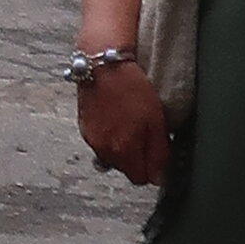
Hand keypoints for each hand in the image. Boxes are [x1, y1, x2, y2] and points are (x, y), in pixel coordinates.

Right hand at [75, 57, 172, 187]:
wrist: (102, 64)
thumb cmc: (130, 87)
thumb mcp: (156, 121)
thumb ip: (159, 154)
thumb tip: (160, 177)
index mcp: (123, 151)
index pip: (141, 179)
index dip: (153, 168)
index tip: (158, 154)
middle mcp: (104, 150)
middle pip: (125, 168)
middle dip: (137, 157)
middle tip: (145, 133)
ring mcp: (92, 139)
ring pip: (112, 155)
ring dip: (122, 146)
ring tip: (130, 122)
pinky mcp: (84, 127)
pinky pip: (101, 141)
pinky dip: (110, 134)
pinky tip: (116, 116)